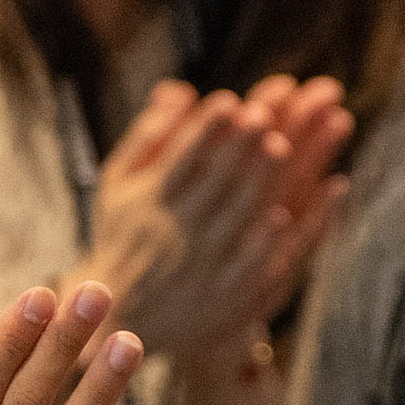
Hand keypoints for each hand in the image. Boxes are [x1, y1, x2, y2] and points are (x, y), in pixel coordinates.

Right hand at [80, 78, 352, 359]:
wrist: (123, 315)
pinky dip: (265, 241)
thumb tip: (180, 89)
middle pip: (212, 183)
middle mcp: (174, 229)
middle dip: (237, 148)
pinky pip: (248, 265)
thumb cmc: (124, 235)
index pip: (180, 158)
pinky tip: (284, 215)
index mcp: (149, 198)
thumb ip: (148, 136)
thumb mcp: (119, 184)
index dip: (204, 130)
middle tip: (264, 114)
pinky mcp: (224, 292)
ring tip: (281, 148)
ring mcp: (201, 262)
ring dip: (257, 184)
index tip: (228, 102)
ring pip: (233, 218)